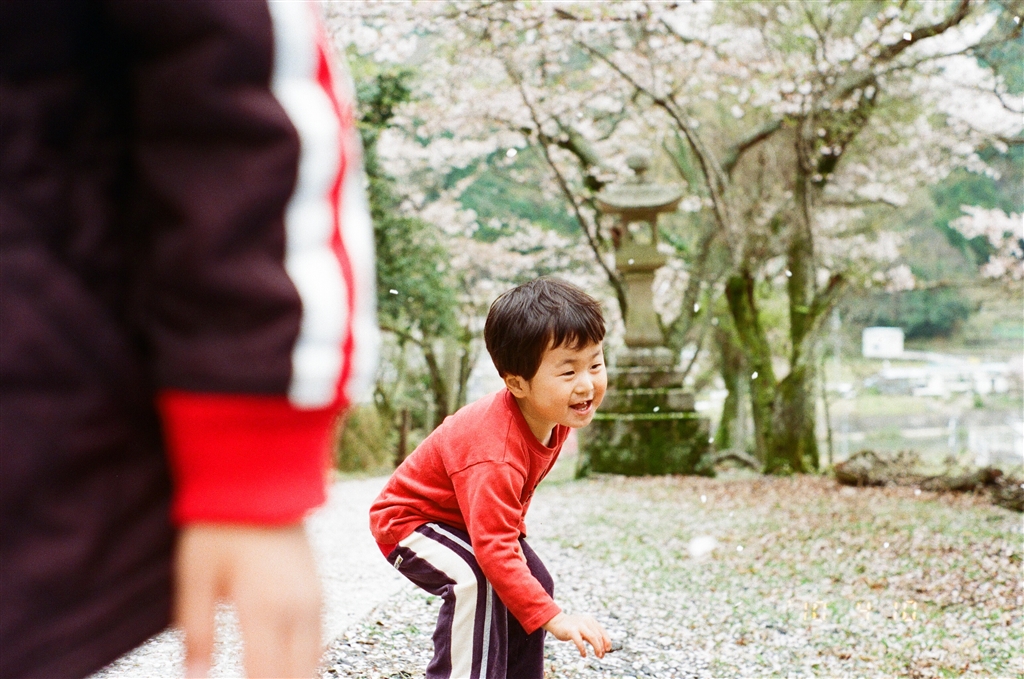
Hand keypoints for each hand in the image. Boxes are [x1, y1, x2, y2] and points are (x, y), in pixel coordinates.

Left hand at [174, 523, 321, 677]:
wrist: (262, 479)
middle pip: (296, 678)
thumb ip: (196, 632)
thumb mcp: (196, 577)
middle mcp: (297, 610)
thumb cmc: (221, 527)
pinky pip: (319, 644)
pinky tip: (286, 670)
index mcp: (265, 609)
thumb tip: (194, 678)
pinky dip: (304, 665)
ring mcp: (313, 601)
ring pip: (313, 665)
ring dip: (293, 678)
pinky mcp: (318, 592)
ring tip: (265, 677)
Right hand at [542, 612, 611, 658]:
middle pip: (598, 636)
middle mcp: (586, 621)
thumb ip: (592, 635)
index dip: (607, 642)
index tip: (608, 650)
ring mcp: (579, 625)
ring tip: (597, 655)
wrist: (557, 621)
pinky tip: (584, 654)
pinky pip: (579, 641)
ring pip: (592, 637)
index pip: (602, 632)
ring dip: (597, 648)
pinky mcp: (571, 630)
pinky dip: (583, 649)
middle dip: (602, 647)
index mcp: (591, 620)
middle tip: (601, 656)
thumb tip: (602, 648)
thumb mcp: (584, 629)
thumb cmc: (572, 627)